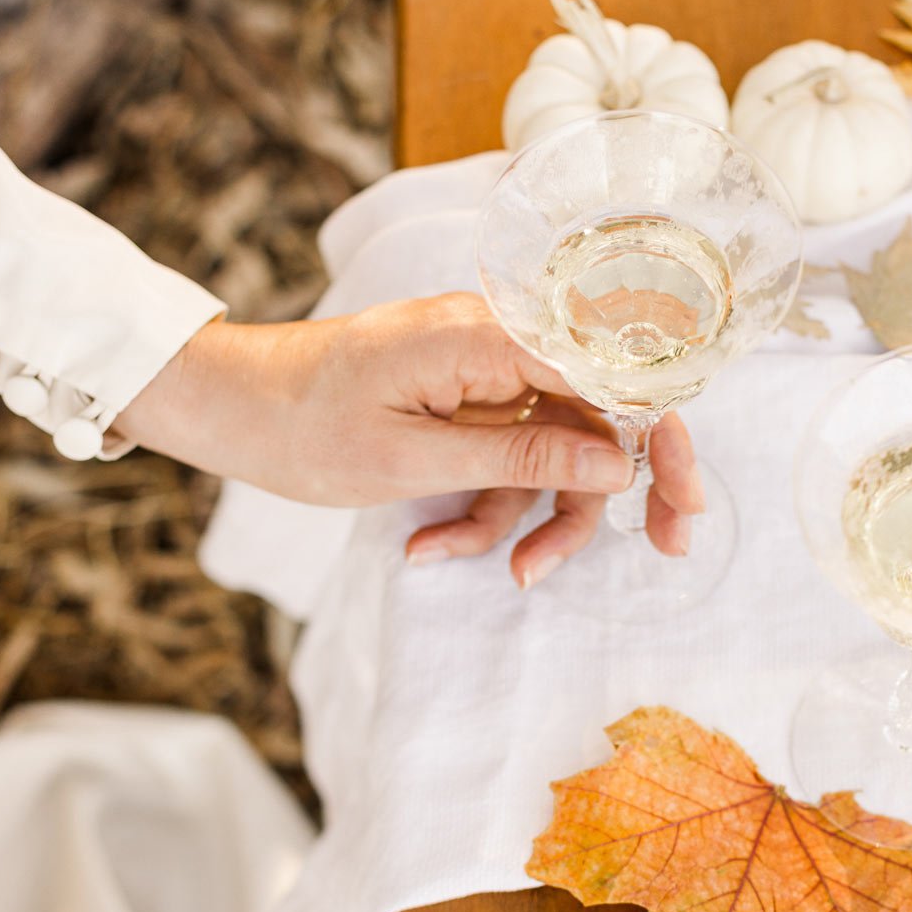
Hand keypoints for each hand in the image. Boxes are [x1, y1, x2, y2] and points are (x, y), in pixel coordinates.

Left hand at [114, 293, 704, 586]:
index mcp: (487, 335)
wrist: (227, 407)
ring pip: (557, 452)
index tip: (684, 506)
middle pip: (601, 413)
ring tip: (513, 576)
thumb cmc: (300, 423)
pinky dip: (485, 513)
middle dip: (626, 487)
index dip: (661, 440)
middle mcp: (498, 344)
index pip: (612, 376)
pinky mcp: (466, 405)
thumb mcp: (414, 459)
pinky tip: (431, 547)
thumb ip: (521, 460)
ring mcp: (483, 375)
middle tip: (667, 548)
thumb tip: (618, 465)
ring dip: (539, 520)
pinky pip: (507, 462)